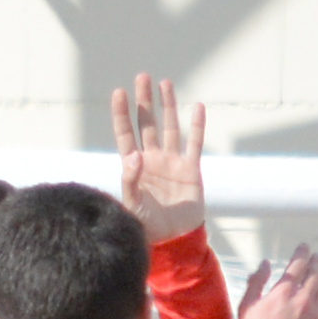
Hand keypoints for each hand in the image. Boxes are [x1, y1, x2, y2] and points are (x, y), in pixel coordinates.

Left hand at [111, 73, 206, 243]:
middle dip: (144, 101)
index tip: (119, 93)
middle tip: (142, 77)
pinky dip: (197, 126)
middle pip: (147, 124)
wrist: (174, 241)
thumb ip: (130, 181)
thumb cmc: (148, 226)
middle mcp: (153, 159)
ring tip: (164, 83)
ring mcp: (172, 163)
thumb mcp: (133, 205)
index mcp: (135, 166)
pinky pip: (194, 144)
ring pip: (169, 128)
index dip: (122, 114)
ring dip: (167, 106)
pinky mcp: (191, 171)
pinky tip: (198, 108)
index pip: (126, 134)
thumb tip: (133, 155)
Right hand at [237, 244, 317, 318]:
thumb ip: (256, 283)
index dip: (303, 253)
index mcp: (283, 291)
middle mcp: (303, 299)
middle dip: (316, 264)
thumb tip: (264, 264)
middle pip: (316, 275)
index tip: (305, 247)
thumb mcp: (246, 306)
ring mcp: (316, 315)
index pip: (298, 264)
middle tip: (316, 259)